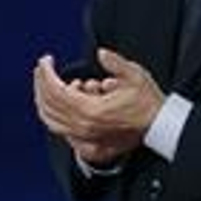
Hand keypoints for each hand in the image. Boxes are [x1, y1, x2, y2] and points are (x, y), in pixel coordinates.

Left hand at [33, 48, 163, 161]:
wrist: (159, 128)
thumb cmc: (147, 102)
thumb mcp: (134, 75)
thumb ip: (114, 62)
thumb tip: (100, 53)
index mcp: (91, 111)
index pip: (56, 91)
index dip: (46, 73)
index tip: (45, 60)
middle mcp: (83, 128)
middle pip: (48, 105)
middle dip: (41, 83)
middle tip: (42, 68)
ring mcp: (84, 139)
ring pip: (50, 121)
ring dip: (44, 100)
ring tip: (50, 83)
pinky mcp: (88, 146)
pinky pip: (61, 132)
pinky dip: (55, 116)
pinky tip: (63, 103)